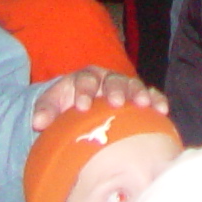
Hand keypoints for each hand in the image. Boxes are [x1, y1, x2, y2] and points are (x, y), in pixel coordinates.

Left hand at [33, 67, 166, 129]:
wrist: (81, 110)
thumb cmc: (66, 107)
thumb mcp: (52, 105)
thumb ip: (45, 110)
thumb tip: (39, 122)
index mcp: (85, 78)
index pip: (85, 80)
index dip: (84, 91)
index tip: (82, 107)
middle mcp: (107, 79)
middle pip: (113, 80)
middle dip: (115, 89)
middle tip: (115, 102)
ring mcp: (125, 87)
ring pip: (134, 85)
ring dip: (139, 93)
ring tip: (143, 105)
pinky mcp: (138, 98)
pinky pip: (150, 95)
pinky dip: (156, 100)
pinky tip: (161, 110)